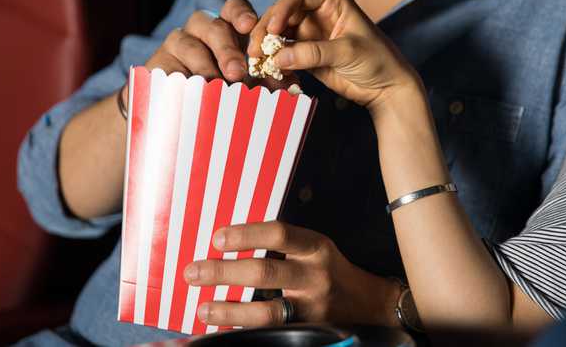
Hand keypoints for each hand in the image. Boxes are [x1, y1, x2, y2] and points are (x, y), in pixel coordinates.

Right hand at [143, 0, 294, 88]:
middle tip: (238, 73)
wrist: (183, 113)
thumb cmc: (224, 93)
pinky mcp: (159, 63)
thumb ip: (267, 83)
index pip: (233, 9)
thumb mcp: (249, 85)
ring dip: (205, 67)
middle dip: (227, 49)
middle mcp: (202, 30)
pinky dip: (182, 80)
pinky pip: (169, 68)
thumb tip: (292, 90)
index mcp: (227, 29)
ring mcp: (178, 44)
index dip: (241, 14)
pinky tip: (193, 94)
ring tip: (217, 87)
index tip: (250, 26)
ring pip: (189, 45)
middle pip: (213, 27)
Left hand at [183, 221, 401, 327]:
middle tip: (193, 272)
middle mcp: (316, 276)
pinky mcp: (309, 331)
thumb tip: (227, 241)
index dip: (246, 234)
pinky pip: (271, 332)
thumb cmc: (331, 271)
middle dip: (224, 272)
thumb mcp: (315, 248)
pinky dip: (244, 328)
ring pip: (267, 312)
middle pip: (265, 272)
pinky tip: (224, 325)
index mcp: (316, 247)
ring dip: (229, 310)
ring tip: (203, 308)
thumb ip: (283, 244)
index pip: (279, 234)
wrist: (371, 305)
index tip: (217, 238)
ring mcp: (313, 308)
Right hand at [247, 0, 423, 112]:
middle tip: (255, 50)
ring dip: (265, 47)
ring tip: (255, 62)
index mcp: (331, 2)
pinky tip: (267, 72)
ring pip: (278, 35)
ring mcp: (310, 36)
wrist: (386, 88)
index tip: (272, 29)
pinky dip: (274, 62)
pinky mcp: (306, 56)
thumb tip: (278, 57)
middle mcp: (317, 15)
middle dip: (265, 30)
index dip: (281, 9)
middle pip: (281, 15)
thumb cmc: (377, 61)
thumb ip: (314, 53)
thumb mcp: (348, 52)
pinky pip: (283, 55)